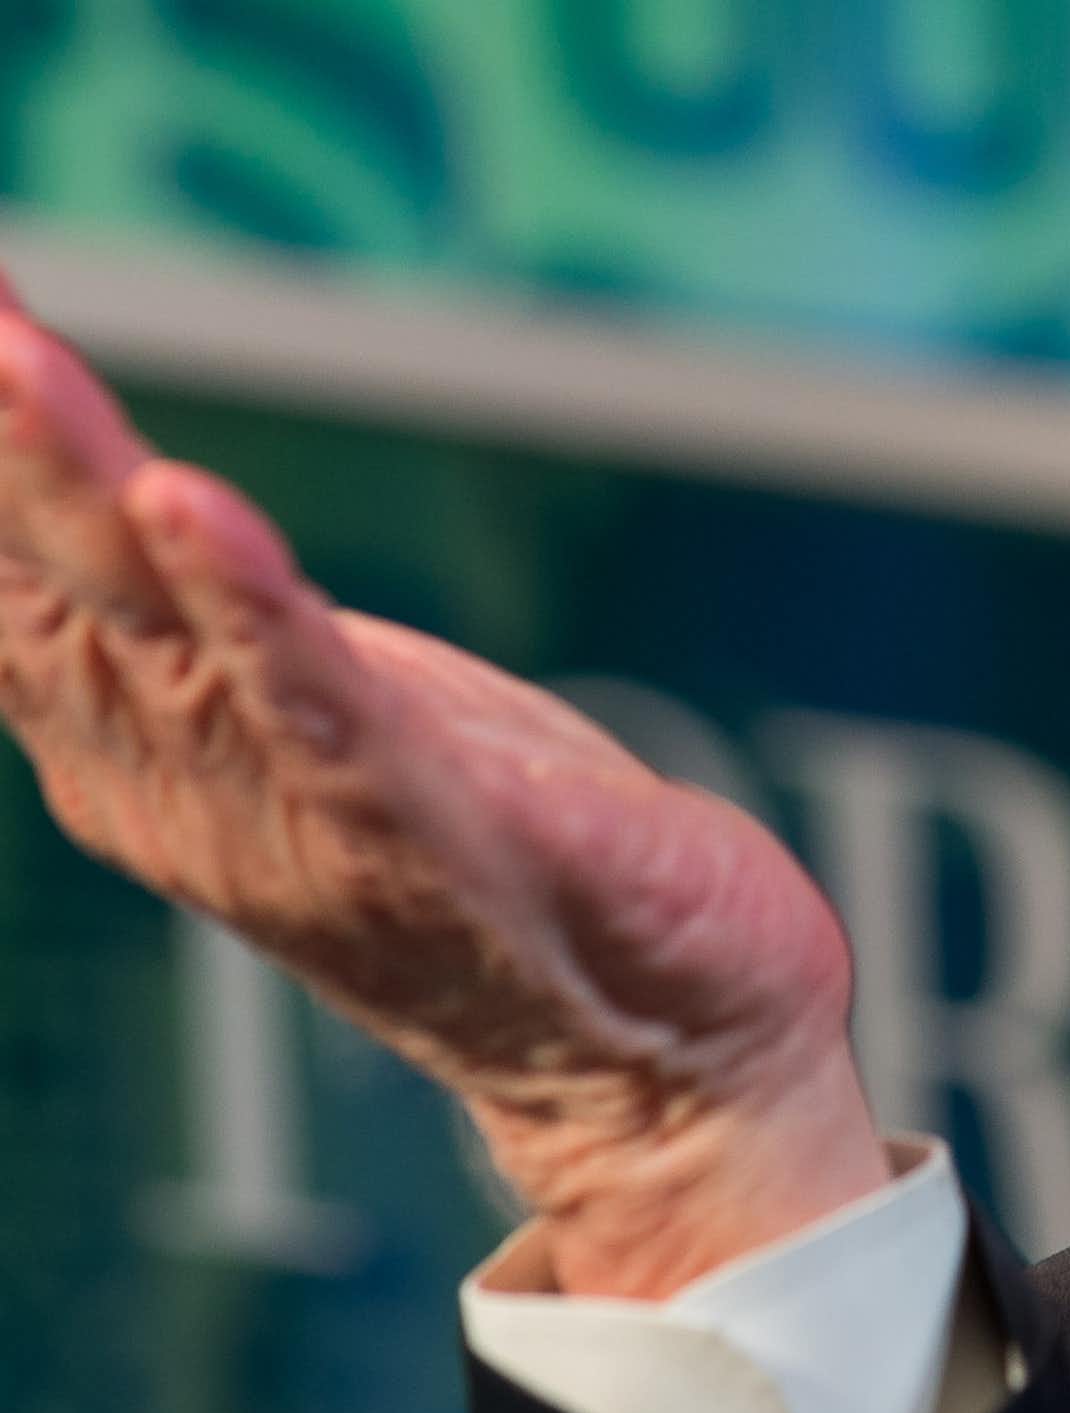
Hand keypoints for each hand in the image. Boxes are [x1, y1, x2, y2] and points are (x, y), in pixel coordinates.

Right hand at [0, 284, 891, 1297]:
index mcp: (165, 756)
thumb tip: (121, 513)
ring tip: (11, 360)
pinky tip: (192, 508)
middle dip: (0, 444)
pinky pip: (322, 706)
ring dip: (81, 486)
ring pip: (166, 626)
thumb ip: (215, 638)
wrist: (661, 1053)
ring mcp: (307, 815)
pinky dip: (251, 605)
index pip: (28, 582)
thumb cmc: (501, 867)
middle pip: (64, 587)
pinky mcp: (437, 831)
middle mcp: (198, 790)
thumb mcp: (322, 728)